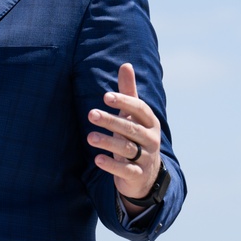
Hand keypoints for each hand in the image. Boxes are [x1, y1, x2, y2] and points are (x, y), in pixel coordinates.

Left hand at [87, 63, 161, 214]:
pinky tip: (97, 159)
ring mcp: (146, 158)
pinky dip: (112, 165)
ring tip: (89, 137)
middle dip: (111, 121)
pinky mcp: (137, 175)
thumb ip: (129, 92)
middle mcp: (151, 139)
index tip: (106, 97)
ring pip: (127, 148)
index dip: (124, 102)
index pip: (140, 109)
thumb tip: (126, 64)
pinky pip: (125, 169)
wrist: (146, 175)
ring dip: (108, 142)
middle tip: (90, 114)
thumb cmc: (135, 137)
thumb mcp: (133, 116)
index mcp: (150, 123)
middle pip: (131, 128)